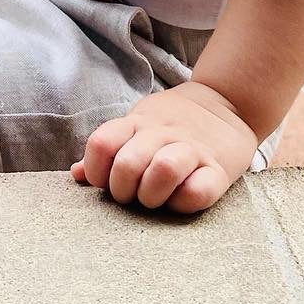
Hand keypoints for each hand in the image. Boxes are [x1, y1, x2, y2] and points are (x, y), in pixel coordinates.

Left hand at [71, 81, 256, 213]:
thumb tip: (76, 174)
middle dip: (122, 191)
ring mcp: (192, 149)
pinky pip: (198, 191)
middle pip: (127, 164)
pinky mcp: (219, 169)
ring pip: (163, 170)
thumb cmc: (173, 124)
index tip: (106, 181)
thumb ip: (110, 150)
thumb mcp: (138, 126)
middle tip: (132, 196)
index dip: (96, 170)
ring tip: (155, 199)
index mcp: (137, 123)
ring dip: (152, 195)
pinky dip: (184, 202)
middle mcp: (162, 133)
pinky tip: (181, 198)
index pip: (101, 144)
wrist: (228, 102)